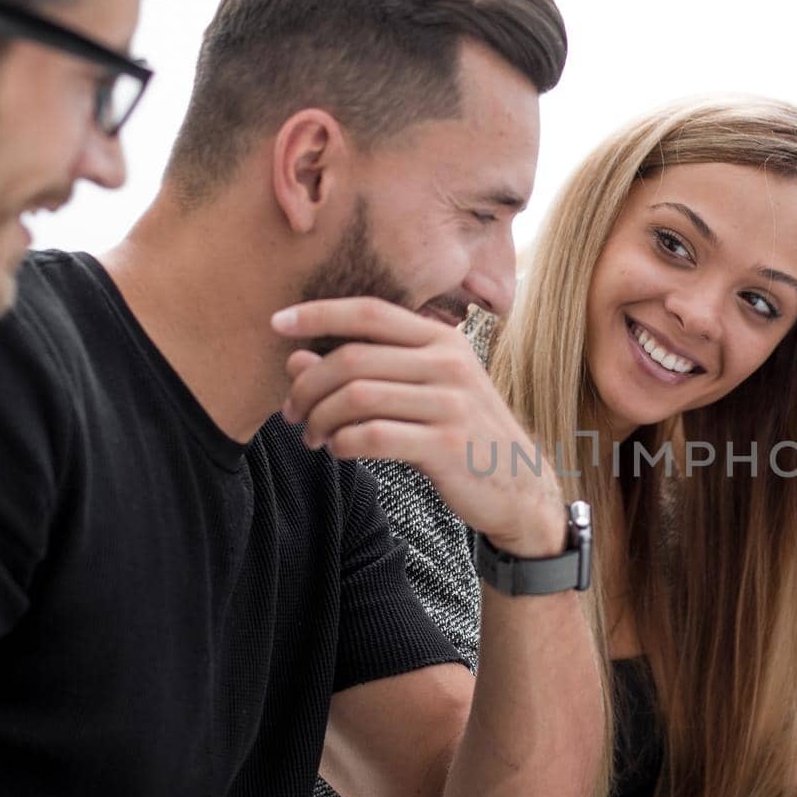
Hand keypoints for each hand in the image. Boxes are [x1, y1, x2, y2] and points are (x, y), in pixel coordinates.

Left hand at [273, 299, 565, 557]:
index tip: (278, 323)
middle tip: (293, 411)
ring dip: (321, 419)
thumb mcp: (423, 391)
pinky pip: (373, 437)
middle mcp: (449, 365)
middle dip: (308, 385)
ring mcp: (450, 404)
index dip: (319, 313)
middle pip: (353, 359)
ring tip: (314, 437)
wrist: (519, 484)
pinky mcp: (446, 445)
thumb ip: (368, 371)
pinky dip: (343, 444)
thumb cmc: (462, 432)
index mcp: (442, 340)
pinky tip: (339, 450)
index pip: (370, 312)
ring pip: (357, 398)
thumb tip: (296, 359)